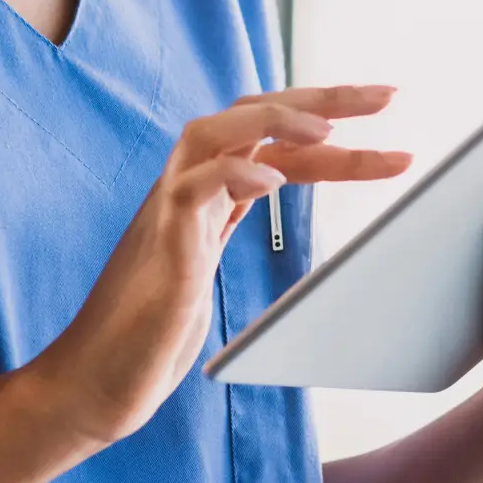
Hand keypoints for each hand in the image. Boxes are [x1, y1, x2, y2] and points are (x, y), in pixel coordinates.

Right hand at [23, 84, 411, 446]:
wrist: (93, 386)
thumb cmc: (153, 335)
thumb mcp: (212, 269)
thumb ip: (240, 226)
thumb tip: (302, 227)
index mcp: (209, 193)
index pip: (273, 136)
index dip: (329, 116)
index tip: (388, 105)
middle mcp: (188, 189)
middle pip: (251, 115)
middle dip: (323, 98)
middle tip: (389, 96)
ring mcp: (168, 214)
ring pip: (212, 133)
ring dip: (274, 120)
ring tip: (329, 127)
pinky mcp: (160, 249)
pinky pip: (192, 190)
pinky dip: (233, 175)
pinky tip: (272, 180)